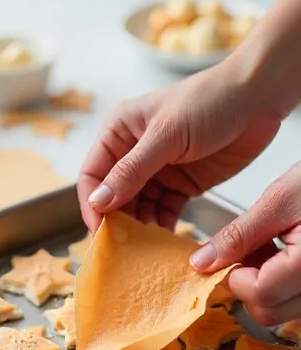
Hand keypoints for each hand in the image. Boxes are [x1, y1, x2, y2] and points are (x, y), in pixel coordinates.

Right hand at [78, 62, 281, 231]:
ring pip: (139, 206)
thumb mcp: (166, 135)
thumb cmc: (207, 101)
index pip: (93, 173)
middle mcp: (134, 151)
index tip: (99, 232)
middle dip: (117, 220)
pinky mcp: (184, 183)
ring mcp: (159, 169)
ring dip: (140, 226)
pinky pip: (165, 210)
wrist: (257, 99)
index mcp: (120, 131)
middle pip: (114, 194)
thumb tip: (98, 200)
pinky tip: (166, 242)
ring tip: (147, 250)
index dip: (92, 203)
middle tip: (124, 248)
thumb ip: (132, 170)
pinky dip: (163, 225)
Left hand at [190, 163, 300, 324]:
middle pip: (268, 311)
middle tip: (245, 247)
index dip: (233, 274)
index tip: (227, 251)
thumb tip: (203, 262)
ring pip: (280, 309)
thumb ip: (239, 235)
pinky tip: (280, 250)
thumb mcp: (277, 201)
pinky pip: (295, 299)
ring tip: (267, 244)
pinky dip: (278, 281)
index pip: (258, 294)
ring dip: (262, 283)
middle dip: (245, 282)